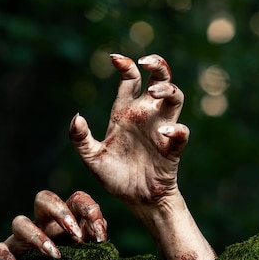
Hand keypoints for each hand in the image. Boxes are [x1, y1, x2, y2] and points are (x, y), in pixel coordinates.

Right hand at [0, 190, 106, 259]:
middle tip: (74, 233)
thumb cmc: (86, 259)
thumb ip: (98, 233)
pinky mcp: (17, 253)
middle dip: (59, 211)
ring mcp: (29, 236)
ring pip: (19, 222)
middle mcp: (47, 222)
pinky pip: (1, 247)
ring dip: (36, 236)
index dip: (90, 211)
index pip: (77, 199)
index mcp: (70, 215)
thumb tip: (99, 231)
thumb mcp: (95, 245)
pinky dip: (3, 253)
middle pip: (43, 198)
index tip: (100, 236)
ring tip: (55, 255)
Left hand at [70, 54, 215, 259]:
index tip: (115, 59)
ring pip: (175, 98)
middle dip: (157, 65)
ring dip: (168, 89)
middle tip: (146, 62)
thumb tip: (77, 118)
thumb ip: (80, 139)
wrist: (136, 200)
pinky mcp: (172, 148)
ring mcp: (161, 129)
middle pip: (159, 79)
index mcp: (125, 113)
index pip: (130, 80)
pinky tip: (163, 134)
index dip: (125, 65)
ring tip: (155, 92)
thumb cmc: (116, 177)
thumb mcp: (92, 158)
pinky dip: (176, 130)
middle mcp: (146, 116)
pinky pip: (181, 133)